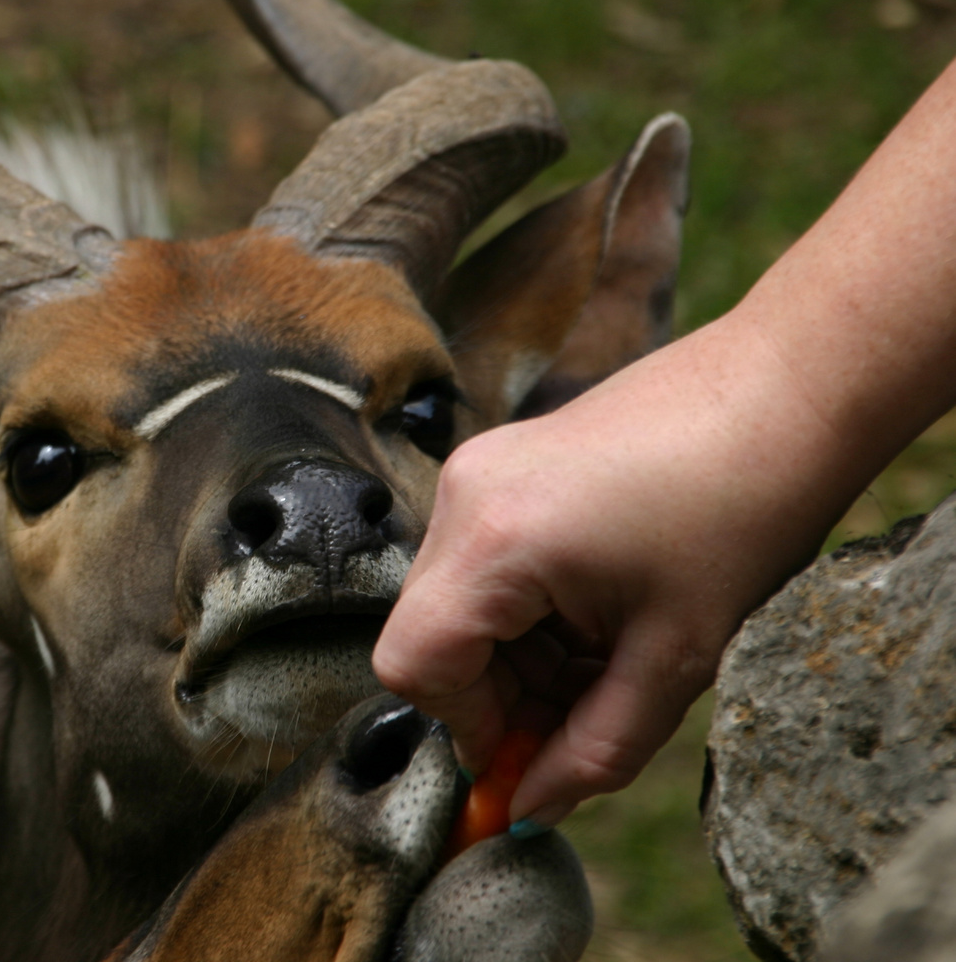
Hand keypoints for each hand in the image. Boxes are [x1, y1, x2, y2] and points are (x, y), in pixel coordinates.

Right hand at [373, 315, 856, 827]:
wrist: (786, 388)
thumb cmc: (743, 509)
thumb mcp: (675, 656)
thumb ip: (593, 750)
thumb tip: (530, 810)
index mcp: (494, 539)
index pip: (412, 666)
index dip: (469, 727)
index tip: (536, 754)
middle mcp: (464, 494)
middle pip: (430, 635)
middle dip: (501, 693)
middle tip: (589, 711)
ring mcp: (479, 468)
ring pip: (457, 602)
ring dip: (521, 652)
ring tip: (614, 649)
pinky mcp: (502, 460)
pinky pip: (483, 560)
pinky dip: (530, 607)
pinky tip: (604, 604)